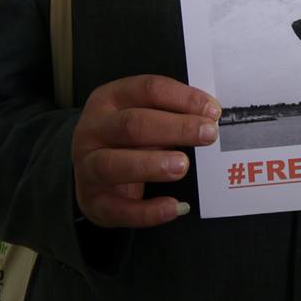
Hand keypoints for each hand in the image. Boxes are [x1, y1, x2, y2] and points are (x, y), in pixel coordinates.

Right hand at [72, 75, 219, 227]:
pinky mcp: (94, 202)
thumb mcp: (145, 115)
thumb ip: (172, 113)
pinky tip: (175, 207)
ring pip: (113, 165)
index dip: (182, 98)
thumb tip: (211, 116)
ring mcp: (87, 167)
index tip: (213, 111)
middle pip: (132, 125)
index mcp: (109, 99)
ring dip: (152, 165)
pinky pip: (118, 208)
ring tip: (184, 165)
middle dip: (175, 128)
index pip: (147, 90)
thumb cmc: (127, 138)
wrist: (90, 172)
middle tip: (208, 134)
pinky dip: (148, 211)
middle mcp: (93, 130)